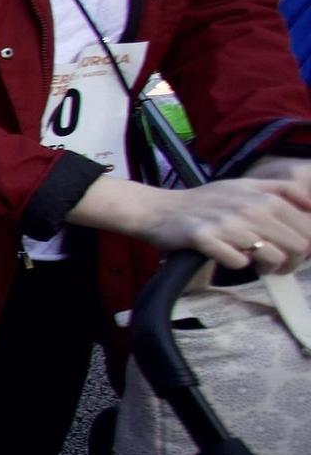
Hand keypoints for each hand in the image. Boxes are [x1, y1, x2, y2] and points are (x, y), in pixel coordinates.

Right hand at [75, 173, 310, 273]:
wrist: (159, 209)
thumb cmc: (204, 202)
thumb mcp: (245, 186)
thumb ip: (280, 191)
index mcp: (264, 193)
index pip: (309, 225)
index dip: (308, 244)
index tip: (297, 252)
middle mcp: (250, 205)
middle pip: (298, 245)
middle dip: (293, 261)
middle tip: (277, 265)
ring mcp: (228, 222)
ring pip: (273, 257)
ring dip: (268, 267)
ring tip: (257, 265)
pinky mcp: (206, 238)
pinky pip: (239, 263)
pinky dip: (237, 265)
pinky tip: (228, 257)